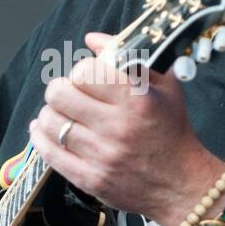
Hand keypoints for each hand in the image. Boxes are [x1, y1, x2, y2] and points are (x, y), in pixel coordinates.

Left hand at [27, 32, 224, 225]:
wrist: (183, 185)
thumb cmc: (173, 131)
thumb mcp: (165, 85)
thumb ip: (130, 56)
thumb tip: (91, 40)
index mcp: (136, 100)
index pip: (84, 72)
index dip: (82, 71)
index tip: (89, 78)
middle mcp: (117, 128)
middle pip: (58, 95)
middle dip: (60, 89)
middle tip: (70, 94)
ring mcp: (101, 156)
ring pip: (50, 123)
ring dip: (51, 113)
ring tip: (63, 113)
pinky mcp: (90, 180)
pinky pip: (49, 154)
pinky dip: (41, 137)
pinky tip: (46, 129)